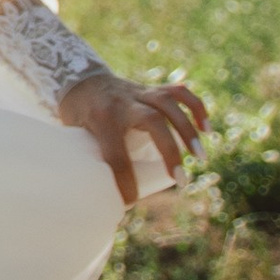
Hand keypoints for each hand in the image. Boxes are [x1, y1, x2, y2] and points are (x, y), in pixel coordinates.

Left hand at [57, 66, 207, 208]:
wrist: (77, 78)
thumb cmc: (76, 115)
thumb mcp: (74, 136)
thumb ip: (90, 161)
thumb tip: (103, 200)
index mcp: (100, 118)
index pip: (116, 154)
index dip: (125, 182)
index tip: (130, 201)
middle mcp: (122, 102)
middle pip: (152, 122)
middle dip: (170, 152)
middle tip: (181, 181)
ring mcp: (139, 92)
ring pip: (168, 103)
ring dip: (188, 130)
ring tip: (200, 157)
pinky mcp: (150, 89)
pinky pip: (178, 93)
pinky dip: (195, 108)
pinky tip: (206, 129)